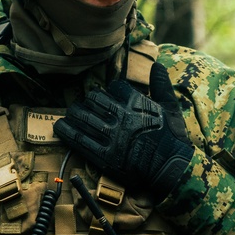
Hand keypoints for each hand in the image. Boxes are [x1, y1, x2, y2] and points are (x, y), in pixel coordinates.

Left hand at [54, 62, 192, 199]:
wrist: (171, 170)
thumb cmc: (173, 139)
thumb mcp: (172, 109)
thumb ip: (162, 86)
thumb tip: (157, 65)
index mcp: (137, 103)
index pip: (115, 87)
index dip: (110, 91)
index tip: (108, 96)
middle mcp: (122, 117)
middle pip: (94, 99)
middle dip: (88, 100)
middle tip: (85, 104)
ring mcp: (112, 136)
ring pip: (83, 116)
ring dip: (74, 113)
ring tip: (70, 114)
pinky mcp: (104, 155)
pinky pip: (79, 139)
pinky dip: (67, 131)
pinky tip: (60, 127)